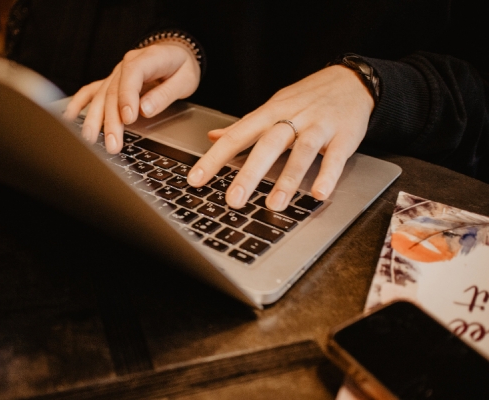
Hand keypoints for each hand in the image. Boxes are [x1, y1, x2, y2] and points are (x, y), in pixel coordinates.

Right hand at [63, 42, 200, 153]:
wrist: (176, 53)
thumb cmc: (182, 66)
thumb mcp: (185, 79)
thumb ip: (166, 94)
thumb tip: (145, 110)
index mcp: (147, 59)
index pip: (132, 75)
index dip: (128, 97)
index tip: (128, 118)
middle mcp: (127, 65)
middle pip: (113, 91)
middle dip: (111, 120)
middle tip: (112, 144)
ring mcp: (117, 74)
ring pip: (101, 96)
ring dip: (95, 119)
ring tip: (90, 140)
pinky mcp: (111, 82)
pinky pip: (92, 91)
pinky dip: (79, 104)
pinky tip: (70, 118)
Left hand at [186, 65, 374, 210]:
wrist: (352, 80)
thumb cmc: (307, 98)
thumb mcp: (273, 106)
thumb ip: (244, 125)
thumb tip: (213, 137)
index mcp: (270, 113)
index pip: (237, 136)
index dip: (214, 158)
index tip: (196, 180)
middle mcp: (292, 118)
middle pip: (267, 145)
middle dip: (249, 173)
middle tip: (234, 199)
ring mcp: (318, 127)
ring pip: (301, 152)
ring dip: (287, 180)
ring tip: (274, 204)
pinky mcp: (344, 136)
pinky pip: (335, 157)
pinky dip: (327, 175)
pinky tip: (318, 194)